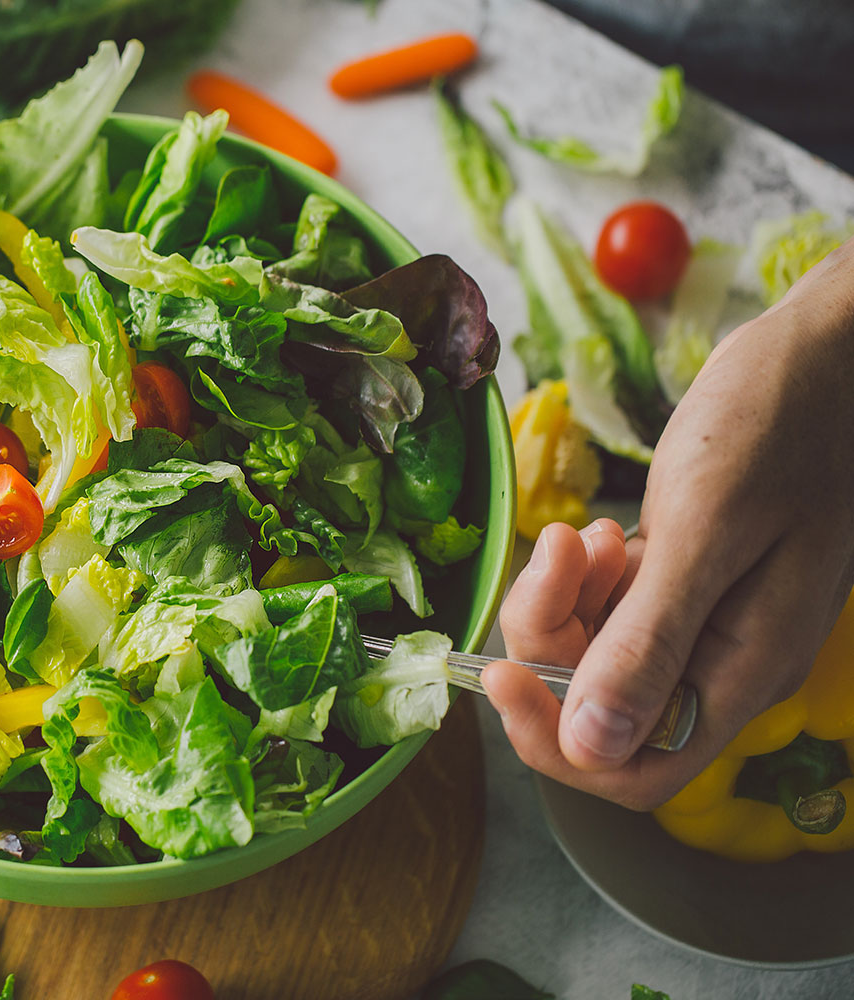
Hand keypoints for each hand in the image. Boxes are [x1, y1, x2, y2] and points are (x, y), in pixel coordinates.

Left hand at [485, 240, 853, 808]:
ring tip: (583, 534)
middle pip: (599, 708)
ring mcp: (705, 620)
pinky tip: (600, 532)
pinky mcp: (686, 579)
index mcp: (741, 671)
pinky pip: (611, 609)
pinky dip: (587, 577)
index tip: (504, 672)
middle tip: (556, 558)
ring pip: (595, 652)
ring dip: (565, 599)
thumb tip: (591, 747)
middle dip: (551, 642)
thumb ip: (650, 641)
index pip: (635, 770)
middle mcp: (721, 661)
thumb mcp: (707, 531)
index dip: (557, 741)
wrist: (827, 353)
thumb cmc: (779, 424)